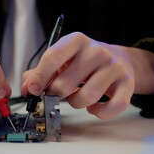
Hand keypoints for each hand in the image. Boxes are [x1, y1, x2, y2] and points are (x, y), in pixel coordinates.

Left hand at [21, 32, 153, 119]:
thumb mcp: (60, 60)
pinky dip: (99, 112)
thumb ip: (38, 73)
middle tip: (54, 94)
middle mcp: (96, 51)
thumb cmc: (82, 62)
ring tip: (75, 97)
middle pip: (65, 83)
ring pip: (87, 97)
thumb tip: (26, 88)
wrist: (118, 60)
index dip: (39, 78)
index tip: (32, 91)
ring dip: (75, 104)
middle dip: (54, 95)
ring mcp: (113, 67)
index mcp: (76, 41)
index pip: (52, 57)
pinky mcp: (127, 84)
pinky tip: (93, 107)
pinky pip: (111, 107)